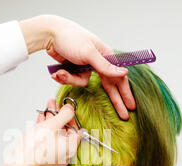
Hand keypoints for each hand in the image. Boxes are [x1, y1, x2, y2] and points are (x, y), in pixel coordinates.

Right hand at [0, 99, 80, 165]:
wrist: (18, 164)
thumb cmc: (34, 149)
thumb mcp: (51, 125)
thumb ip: (64, 115)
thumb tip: (70, 109)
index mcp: (70, 148)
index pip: (76, 129)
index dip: (70, 117)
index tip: (63, 108)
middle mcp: (65, 153)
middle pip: (64, 131)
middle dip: (58, 116)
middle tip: (53, 105)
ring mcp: (54, 156)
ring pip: (55, 134)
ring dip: (51, 120)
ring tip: (46, 108)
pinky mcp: (44, 156)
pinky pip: (48, 140)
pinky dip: (45, 130)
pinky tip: (41, 119)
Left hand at [19, 15, 135, 119]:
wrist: (50, 35)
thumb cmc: (71, 38)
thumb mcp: (89, 53)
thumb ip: (106, 66)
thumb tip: (124, 73)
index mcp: (106, 56)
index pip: (119, 78)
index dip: (126, 93)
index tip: (131, 106)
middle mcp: (98, 62)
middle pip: (109, 86)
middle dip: (114, 100)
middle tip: (124, 115)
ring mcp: (85, 67)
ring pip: (83, 83)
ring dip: (70, 79)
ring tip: (62, 72)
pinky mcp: (74, 70)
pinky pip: (72, 81)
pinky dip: (64, 77)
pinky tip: (58, 71)